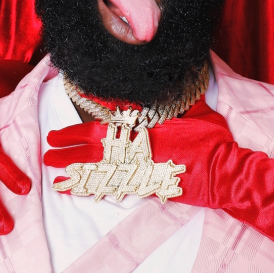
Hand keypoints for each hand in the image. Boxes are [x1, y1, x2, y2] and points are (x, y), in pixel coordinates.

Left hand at [45, 101, 238, 209]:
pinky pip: (113, 189)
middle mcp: (138, 149)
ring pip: (98, 170)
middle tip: (48, 149)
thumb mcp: (196, 111)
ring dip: (74, 170)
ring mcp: (140, 170)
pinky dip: (93, 189)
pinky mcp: (147, 188)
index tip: (61, 129)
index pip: (104, 125)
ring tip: (53, 172)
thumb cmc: (214, 140)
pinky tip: (77, 191)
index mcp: (147, 129)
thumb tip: (169, 81)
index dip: (80, 128)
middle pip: (94, 148)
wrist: (225, 173)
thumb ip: (178, 99)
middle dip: (69, 149)